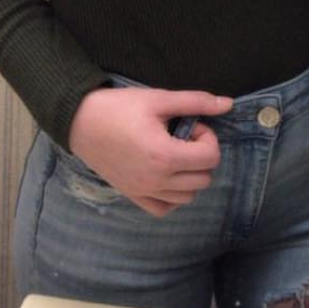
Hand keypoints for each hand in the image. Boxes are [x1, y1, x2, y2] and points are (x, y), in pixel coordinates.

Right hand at [69, 86, 233, 216]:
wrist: (80, 121)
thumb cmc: (119, 107)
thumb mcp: (159, 99)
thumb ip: (196, 102)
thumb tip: (228, 104)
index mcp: (165, 156)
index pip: (211, 157)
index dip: (208, 137)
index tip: (192, 125)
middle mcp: (156, 180)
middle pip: (204, 179)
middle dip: (202, 156)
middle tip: (184, 138)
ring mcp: (143, 191)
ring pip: (188, 196)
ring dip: (190, 176)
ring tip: (175, 154)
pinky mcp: (132, 195)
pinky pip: (164, 209)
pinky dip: (173, 196)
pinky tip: (167, 175)